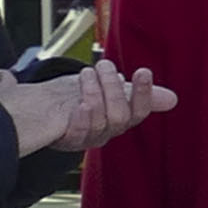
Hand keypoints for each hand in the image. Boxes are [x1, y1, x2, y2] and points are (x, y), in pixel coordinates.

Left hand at [0, 60, 174, 155]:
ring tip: (85, 74)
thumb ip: (133, 91)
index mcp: (118, 119)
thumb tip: (173, 99)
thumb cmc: (72, 97)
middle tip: (103, 66)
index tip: (142, 72)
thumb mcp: (103, 90)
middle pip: (121, 115)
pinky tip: (79, 104)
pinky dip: (81, 119)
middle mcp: (105, 131)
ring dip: (95, 94)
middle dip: (113, 87)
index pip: (138, 111)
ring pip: (102, 121)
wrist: (35, 108)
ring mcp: (87, 137)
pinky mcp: (68, 141)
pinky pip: (80, 135)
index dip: (143, 93)